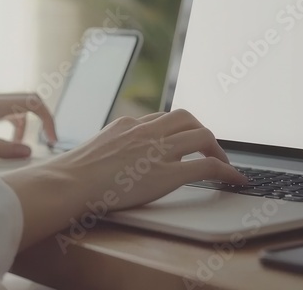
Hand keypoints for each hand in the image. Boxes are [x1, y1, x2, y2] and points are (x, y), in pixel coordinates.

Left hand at [0, 92, 56, 165]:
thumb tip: (29, 150)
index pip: (29, 102)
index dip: (47, 118)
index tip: (53, 140)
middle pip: (22, 98)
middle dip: (37, 119)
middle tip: (43, 143)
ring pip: (8, 103)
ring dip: (21, 121)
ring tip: (18, 146)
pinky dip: (6, 120)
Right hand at [2, 109, 246, 247]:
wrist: (67, 183)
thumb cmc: (70, 176)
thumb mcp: (91, 151)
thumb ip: (107, 149)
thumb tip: (106, 159)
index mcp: (126, 126)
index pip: (162, 118)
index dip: (178, 129)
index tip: (184, 139)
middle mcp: (145, 131)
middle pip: (187, 118)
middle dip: (201, 132)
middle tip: (208, 149)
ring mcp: (157, 150)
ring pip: (202, 136)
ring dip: (218, 150)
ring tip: (224, 164)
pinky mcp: (167, 172)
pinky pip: (206, 166)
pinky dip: (226, 171)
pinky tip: (234, 179)